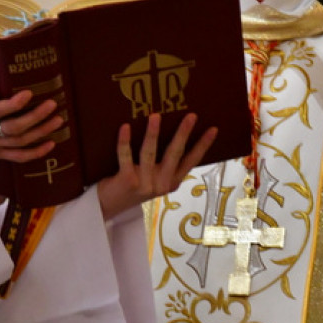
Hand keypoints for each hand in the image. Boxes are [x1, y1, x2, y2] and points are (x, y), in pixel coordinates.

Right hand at [0, 56, 63, 161]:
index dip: (11, 105)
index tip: (28, 94)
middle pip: (12, 129)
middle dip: (35, 117)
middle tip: (52, 104)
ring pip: (19, 142)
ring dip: (40, 132)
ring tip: (58, 120)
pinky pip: (17, 157)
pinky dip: (35, 153)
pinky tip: (51, 144)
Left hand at [96, 113, 217, 219]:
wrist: (108, 207)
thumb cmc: (132, 185)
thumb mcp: (153, 178)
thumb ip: (162, 163)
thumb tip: (169, 128)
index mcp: (171, 181)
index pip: (191, 161)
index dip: (203, 145)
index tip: (213, 129)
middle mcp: (161, 184)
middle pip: (174, 154)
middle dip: (183, 134)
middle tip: (191, 115)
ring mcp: (144, 184)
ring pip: (149, 153)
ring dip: (153, 133)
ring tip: (156, 116)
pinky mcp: (127, 181)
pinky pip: (126, 157)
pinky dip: (125, 141)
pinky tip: (125, 127)